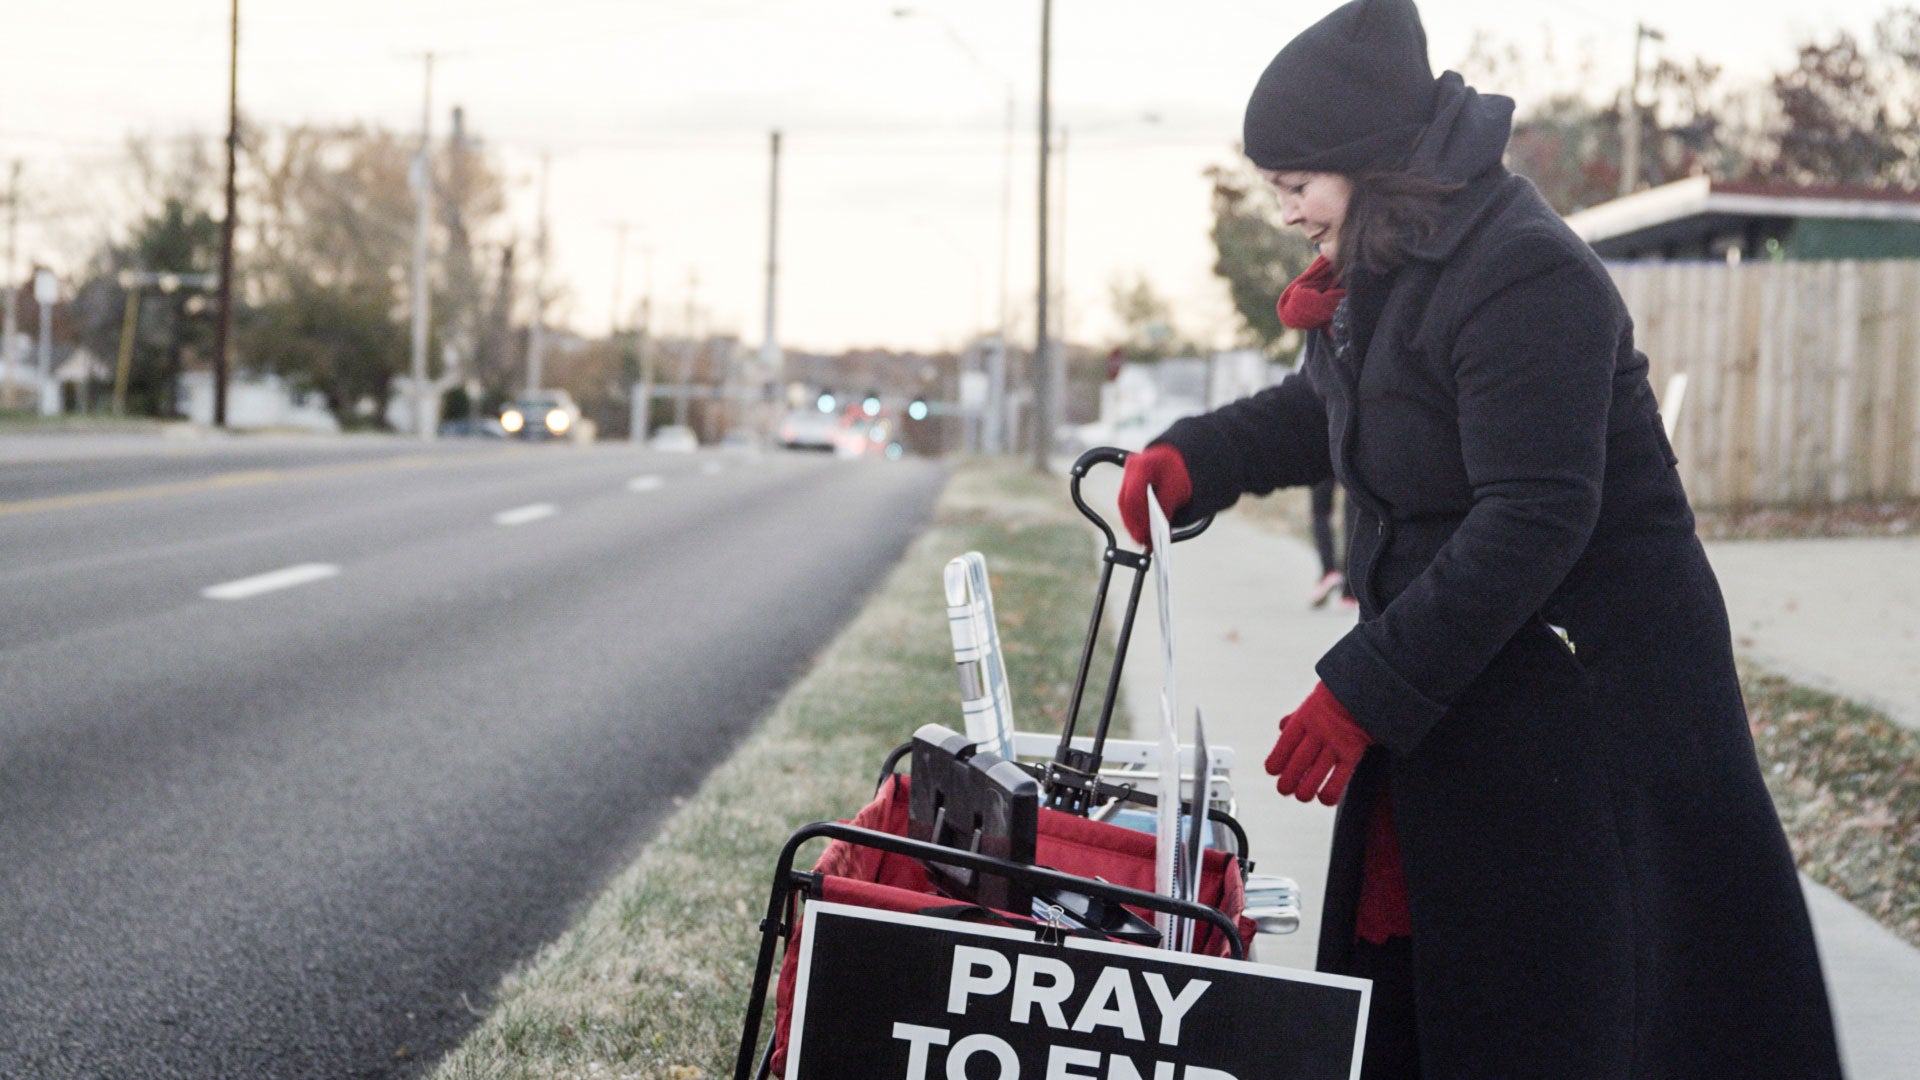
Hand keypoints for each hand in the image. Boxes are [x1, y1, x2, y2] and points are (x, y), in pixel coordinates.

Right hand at [1116, 444, 1191, 547]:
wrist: (1179, 456)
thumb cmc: (1179, 471)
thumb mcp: (1177, 490)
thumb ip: (1165, 508)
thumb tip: (1154, 531)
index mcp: (1143, 464)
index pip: (1133, 497)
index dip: (1137, 520)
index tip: (1143, 536)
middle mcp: (1132, 466)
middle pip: (1126, 502)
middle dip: (1134, 524)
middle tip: (1142, 541)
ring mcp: (1128, 473)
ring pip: (1124, 503)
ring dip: (1132, 523)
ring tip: (1141, 540)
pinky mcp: (1129, 481)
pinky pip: (1127, 502)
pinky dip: (1133, 516)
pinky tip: (1140, 530)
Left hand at [1264, 681, 1371, 804]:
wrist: (1369, 689)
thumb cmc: (1338, 697)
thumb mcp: (1314, 702)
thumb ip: (1297, 717)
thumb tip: (1281, 727)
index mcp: (1304, 717)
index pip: (1284, 744)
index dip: (1276, 761)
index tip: (1272, 771)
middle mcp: (1317, 731)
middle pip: (1297, 763)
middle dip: (1287, 781)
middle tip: (1284, 790)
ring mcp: (1336, 742)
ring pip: (1315, 774)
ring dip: (1305, 791)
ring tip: (1302, 796)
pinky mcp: (1353, 752)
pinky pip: (1340, 778)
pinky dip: (1330, 792)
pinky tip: (1324, 799)